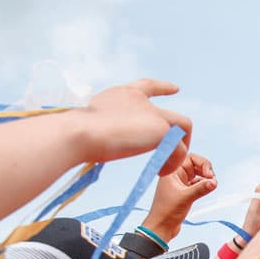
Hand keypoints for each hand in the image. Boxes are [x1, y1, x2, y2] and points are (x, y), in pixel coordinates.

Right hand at [76, 78, 192, 174]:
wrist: (78, 133)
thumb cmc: (76, 133)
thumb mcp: (93, 123)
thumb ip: (106, 126)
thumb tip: (104, 138)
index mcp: (123, 95)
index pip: (148, 86)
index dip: (163, 88)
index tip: (176, 89)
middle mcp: (141, 101)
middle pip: (175, 117)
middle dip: (181, 136)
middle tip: (175, 153)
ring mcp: (153, 114)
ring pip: (184, 127)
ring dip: (179, 150)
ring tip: (165, 168)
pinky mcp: (161, 129)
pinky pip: (179, 149)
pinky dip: (172, 163)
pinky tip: (159, 172)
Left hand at [141, 153, 216, 241]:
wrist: (161, 227)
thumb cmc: (166, 212)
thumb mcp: (185, 198)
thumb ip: (201, 189)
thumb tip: (214, 182)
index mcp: (172, 172)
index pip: (190, 158)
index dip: (202, 163)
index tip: (209, 174)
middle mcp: (176, 175)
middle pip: (195, 165)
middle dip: (206, 170)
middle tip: (211, 180)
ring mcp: (180, 183)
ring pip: (197, 174)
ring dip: (206, 178)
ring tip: (210, 185)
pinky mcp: (184, 192)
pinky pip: (197, 184)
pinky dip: (203, 185)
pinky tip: (207, 190)